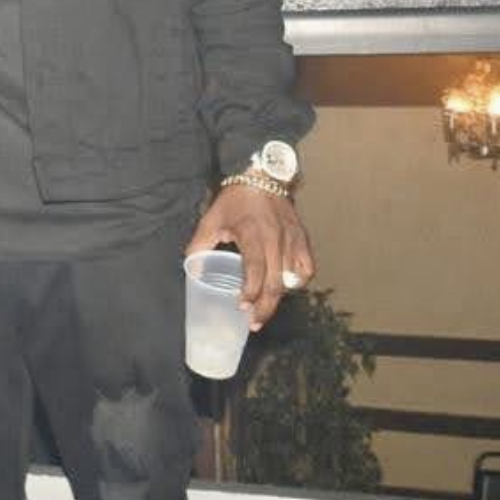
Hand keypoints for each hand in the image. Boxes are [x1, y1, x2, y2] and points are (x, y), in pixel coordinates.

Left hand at [186, 186, 315, 330]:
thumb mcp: (212, 219)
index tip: (241, 307)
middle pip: (275, 282)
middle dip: (264, 307)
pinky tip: (286, 287)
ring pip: (291, 279)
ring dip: (278, 299)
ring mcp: (292, 240)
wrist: (264, 176)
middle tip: (253, 323)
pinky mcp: (302, 239)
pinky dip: (298, 281)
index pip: (256, 269)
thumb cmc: (236, 200)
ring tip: (264, 310)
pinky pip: (307, 268)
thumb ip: (199, 246)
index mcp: (253, 234)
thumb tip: (192, 271)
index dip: (250, 291)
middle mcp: (276, 239)